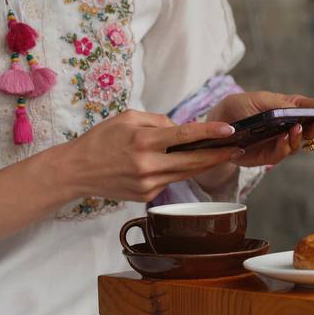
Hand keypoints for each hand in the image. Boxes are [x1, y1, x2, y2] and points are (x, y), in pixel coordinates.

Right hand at [63, 109, 246, 203]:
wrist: (77, 171)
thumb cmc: (101, 140)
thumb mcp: (127, 118)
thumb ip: (157, 121)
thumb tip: (180, 129)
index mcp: (143, 141)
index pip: (184, 136)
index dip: (209, 133)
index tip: (229, 130)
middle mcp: (147, 165)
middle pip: (192, 162)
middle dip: (217, 155)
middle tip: (236, 148)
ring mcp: (147, 184)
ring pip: (184, 173)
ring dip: (203, 165)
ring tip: (220, 154)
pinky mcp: (145, 196)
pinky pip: (169, 181)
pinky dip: (176, 171)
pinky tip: (177, 163)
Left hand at [193, 90, 313, 193]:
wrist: (216, 125)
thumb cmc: (237, 107)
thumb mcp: (256, 99)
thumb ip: (277, 104)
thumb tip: (295, 109)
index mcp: (286, 108)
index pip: (308, 107)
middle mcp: (286, 126)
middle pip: (308, 128)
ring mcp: (278, 141)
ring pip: (297, 143)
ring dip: (300, 138)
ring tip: (297, 130)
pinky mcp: (268, 155)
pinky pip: (281, 154)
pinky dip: (285, 147)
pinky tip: (284, 139)